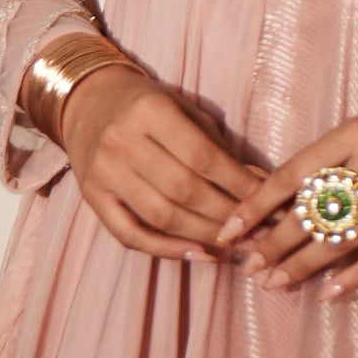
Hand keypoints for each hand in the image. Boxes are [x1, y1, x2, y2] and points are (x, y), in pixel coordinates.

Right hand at [58, 64, 260, 261]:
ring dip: (204, 235)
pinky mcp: (92, 197)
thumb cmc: (150, 107)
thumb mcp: (186, 111)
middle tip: (258, 231)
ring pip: (162, 216)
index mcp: (151, 111)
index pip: (204, 157)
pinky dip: (166, 250)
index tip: (267, 203)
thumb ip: (221, 147)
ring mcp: (104, 172)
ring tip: (236, 245)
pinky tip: (199, 254)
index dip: (239, 185)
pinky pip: (130, 234)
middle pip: (184, 190)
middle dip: (226, 215)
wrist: (89, 103)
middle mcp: (123, 141)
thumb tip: (263, 185)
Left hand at [214, 79, 357, 297]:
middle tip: (248, 269)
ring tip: (276, 284)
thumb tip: (288, 201)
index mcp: (353, 132)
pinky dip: (355, 277)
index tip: (228, 230)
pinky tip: (330, 294)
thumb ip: (335, 157)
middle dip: (274, 244)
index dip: (255, 206)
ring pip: (342, 236)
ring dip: (304, 265)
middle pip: (311, 211)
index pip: (290, 174)